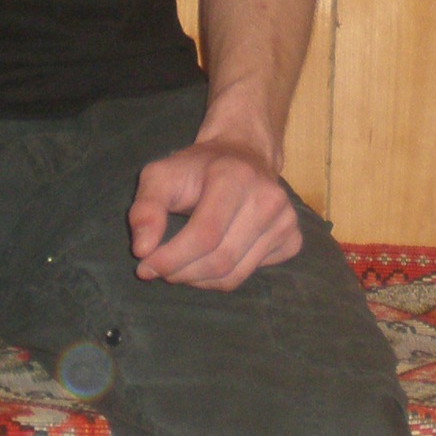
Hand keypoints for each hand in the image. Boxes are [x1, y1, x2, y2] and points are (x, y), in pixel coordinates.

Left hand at [129, 139, 302, 289]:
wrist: (244, 155)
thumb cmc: (197, 168)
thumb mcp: (161, 175)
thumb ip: (145, 209)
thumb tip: (143, 250)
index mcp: (236, 177)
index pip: (205, 235)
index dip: (171, 258)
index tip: (145, 266)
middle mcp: (269, 199)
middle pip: (220, 260)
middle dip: (181, 273)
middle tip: (160, 269)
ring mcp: (286, 221)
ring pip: (234, 275)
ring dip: (198, 279)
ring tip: (182, 264)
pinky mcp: (292, 239)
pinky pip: (249, 275)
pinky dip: (221, 278)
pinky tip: (211, 256)